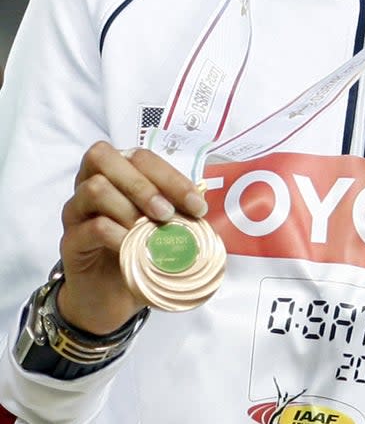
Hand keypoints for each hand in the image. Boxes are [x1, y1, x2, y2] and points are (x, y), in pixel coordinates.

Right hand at [58, 141, 207, 333]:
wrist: (111, 298)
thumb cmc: (139, 251)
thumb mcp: (163, 226)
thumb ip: (178, 209)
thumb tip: (202, 202)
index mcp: (117, 172)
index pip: (140, 157)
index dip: (171, 177)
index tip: (197, 205)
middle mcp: (90, 183)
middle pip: (104, 157)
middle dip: (142, 184)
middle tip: (167, 213)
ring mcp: (76, 211)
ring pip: (95, 188)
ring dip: (129, 208)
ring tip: (149, 231)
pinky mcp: (69, 242)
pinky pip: (91, 227)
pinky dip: (117, 234)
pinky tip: (133, 248)